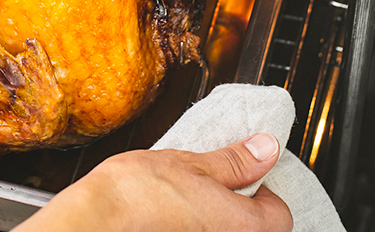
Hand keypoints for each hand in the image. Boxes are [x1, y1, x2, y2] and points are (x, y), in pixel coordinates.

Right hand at [15, 133, 291, 231]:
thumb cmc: (138, 195)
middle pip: (253, 227)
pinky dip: (192, 225)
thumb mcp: (191, 163)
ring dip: (212, 216)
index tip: (244, 172)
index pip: (279, 213)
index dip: (263, 188)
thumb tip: (265, 149)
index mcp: (244, 225)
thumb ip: (235, 161)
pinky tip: (171, 214)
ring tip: (186, 197)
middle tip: (212, 182)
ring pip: (222, 229)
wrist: (96, 222)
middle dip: (237, 204)